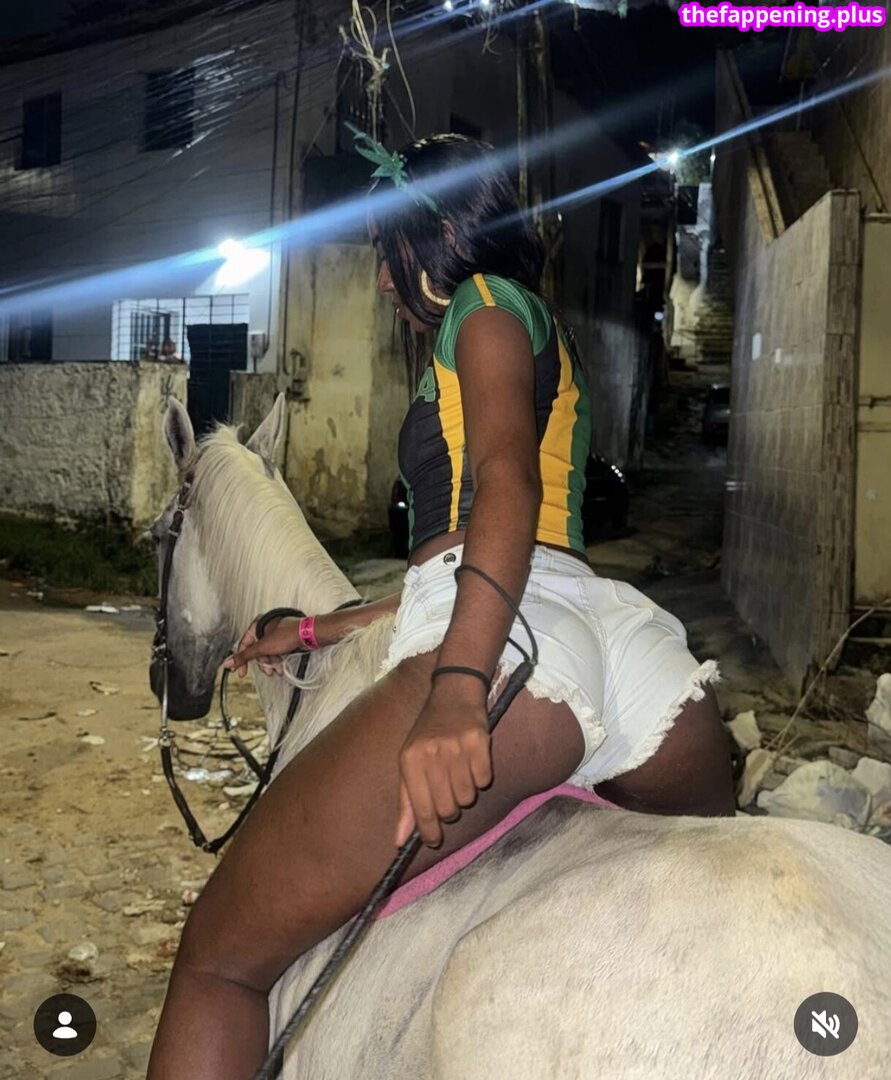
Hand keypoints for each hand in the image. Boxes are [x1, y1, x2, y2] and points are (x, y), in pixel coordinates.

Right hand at [223, 616, 302, 677]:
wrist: (308, 634)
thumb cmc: (288, 634)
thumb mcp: (262, 648)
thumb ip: (244, 656)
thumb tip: (228, 662)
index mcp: (257, 624)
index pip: (244, 644)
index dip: (242, 660)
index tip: (241, 671)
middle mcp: (265, 627)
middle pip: (257, 650)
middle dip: (262, 663)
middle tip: (266, 671)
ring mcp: (275, 633)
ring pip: (267, 652)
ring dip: (271, 663)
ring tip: (277, 670)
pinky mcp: (284, 638)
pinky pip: (276, 651)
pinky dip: (278, 660)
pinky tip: (281, 667)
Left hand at [396, 686, 491, 847]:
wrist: (454, 695)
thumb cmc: (428, 732)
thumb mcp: (409, 761)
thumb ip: (406, 801)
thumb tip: (400, 840)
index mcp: (410, 760)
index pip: (421, 809)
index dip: (429, 831)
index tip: (434, 841)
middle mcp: (432, 754)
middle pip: (447, 808)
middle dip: (450, 810)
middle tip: (449, 796)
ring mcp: (457, 747)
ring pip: (468, 797)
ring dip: (466, 792)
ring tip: (460, 774)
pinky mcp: (480, 742)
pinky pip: (485, 780)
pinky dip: (481, 777)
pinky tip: (473, 762)